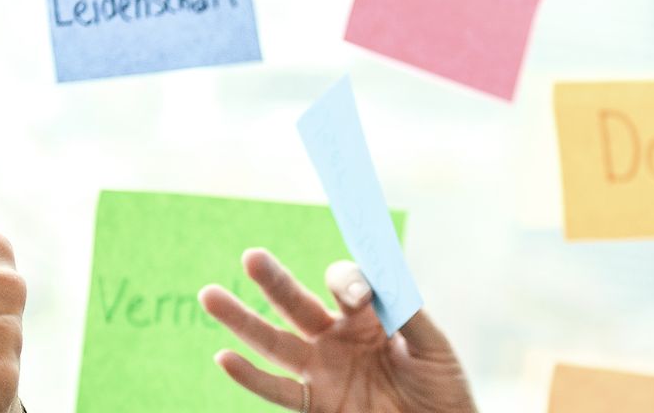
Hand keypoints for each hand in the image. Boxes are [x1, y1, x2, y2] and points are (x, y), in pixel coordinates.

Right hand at [198, 248, 476, 412]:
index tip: (358, 298)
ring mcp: (323, 371)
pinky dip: (249, 377)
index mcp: (369, 317)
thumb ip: (407, 315)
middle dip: (274, 281)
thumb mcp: (434, 349)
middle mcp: (338, 337)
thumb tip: (379, 280)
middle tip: (251, 256)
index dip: (347, 283)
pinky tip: (224, 357)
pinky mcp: (316, 405)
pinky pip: (278, 391)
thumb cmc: (444, 391)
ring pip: (275, 341)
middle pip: (298, 303)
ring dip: (242, 320)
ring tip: (209, 295)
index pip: (346, 285)